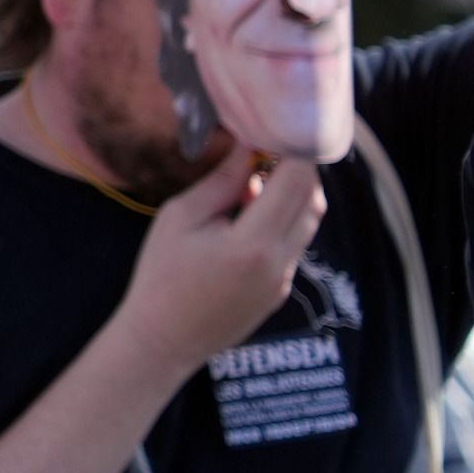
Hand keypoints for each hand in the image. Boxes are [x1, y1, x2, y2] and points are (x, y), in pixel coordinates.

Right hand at [119, 147, 327, 373]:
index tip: (272, 132)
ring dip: (291, 197)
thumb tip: (249, 147)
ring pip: (308, 224)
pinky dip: (282, 223)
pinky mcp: (279, 291)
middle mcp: (280, 262)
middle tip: (264, 153)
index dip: (293, 151)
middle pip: (312, 200)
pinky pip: (293, 246)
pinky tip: (246, 221)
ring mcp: (283, 280)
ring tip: (252, 185)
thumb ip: (221, 182)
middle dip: (295, 170)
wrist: (162, 339)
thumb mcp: (180, 218)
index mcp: (254, 242)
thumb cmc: (160, 275)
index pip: (298, 181)